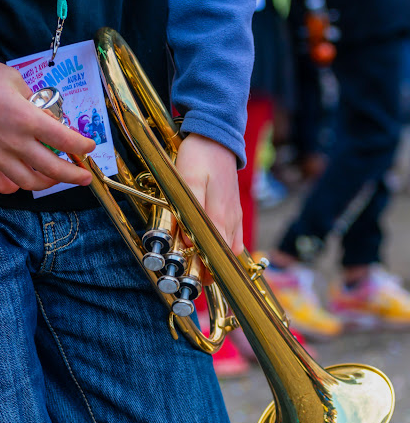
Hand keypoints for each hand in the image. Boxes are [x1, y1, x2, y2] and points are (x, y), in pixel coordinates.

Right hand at [0, 56, 94, 193]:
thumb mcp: (14, 80)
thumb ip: (35, 102)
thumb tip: (49, 117)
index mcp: (26, 118)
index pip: (65, 139)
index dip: (82, 147)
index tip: (89, 148)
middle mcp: (14, 142)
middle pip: (53, 169)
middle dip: (75, 176)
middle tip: (85, 177)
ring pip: (30, 183)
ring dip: (48, 183)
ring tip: (55, 178)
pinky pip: (2, 185)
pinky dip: (15, 187)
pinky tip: (22, 179)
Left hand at [175, 133, 243, 282]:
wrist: (216, 137)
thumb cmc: (199, 157)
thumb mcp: (188, 181)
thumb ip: (191, 212)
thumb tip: (192, 243)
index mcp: (219, 215)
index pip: (216, 252)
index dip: (208, 271)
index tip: (199, 285)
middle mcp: (231, 219)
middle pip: (224, 254)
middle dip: (212, 270)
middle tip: (199, 284)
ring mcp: (234, 215)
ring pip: (230, 247)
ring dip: (219, 260)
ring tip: (206, 275)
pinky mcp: (233, 209)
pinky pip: (234, 236)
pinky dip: (226, 248)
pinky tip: (219, 253)